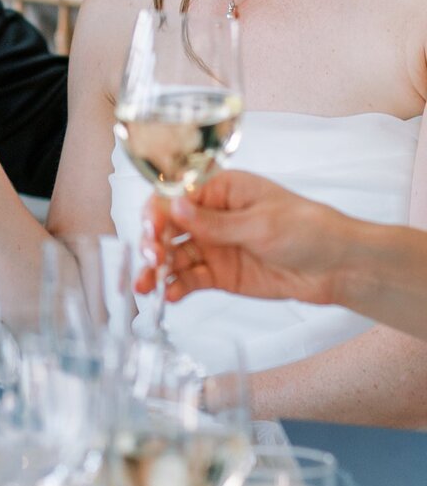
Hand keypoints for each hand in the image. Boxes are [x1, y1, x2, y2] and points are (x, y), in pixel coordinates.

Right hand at [136, 170, 345, 308]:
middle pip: (169, 227)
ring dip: (158, 270)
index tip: (152, 231)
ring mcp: (215, 246)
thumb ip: (216, 223)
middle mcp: (211, 216)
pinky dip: (177, 287)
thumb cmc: (308, 230)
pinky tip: (169, 295)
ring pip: (175, 256)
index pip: (176, 195)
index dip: (158, 212)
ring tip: (147, 286)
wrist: (338, 268)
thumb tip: (176, 207)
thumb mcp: (261, 224)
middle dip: (153, 243)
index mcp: (220, 189)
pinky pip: (191, 279)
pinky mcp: (221, 275)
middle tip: (150, 260)